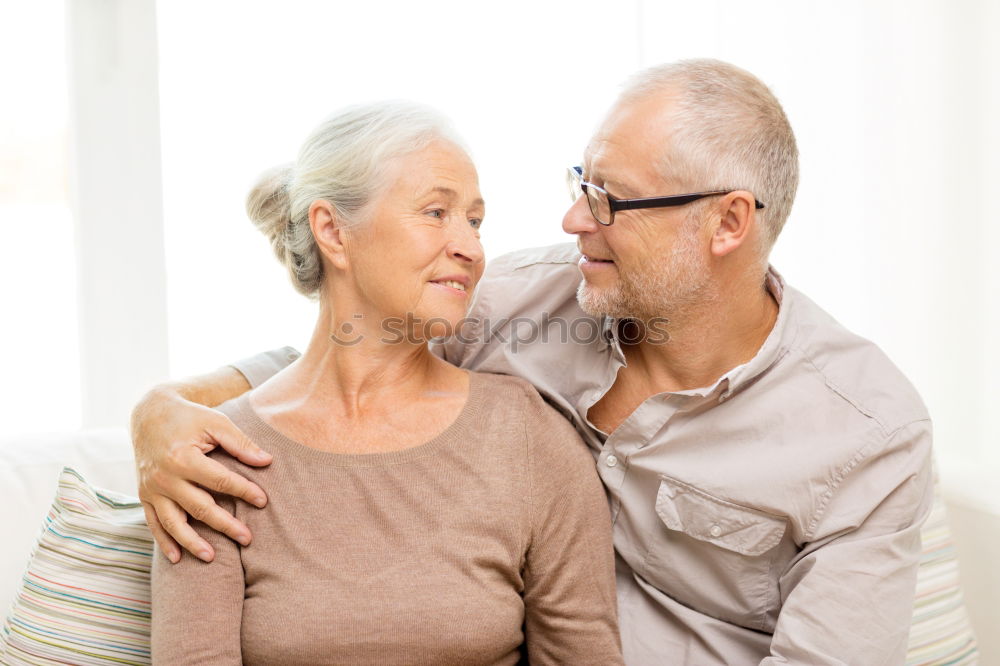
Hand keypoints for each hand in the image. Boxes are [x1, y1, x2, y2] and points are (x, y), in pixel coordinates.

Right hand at [131, 387, 271, 562]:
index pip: (220, 480)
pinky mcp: (144, 495)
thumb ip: (240, 443)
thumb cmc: (189, 418)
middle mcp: (164, 477)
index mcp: (183, 457)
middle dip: (225, 525)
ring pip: (173, 522)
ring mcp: (151, 489)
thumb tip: (267, 461)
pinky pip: (153, 523)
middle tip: (247, 538)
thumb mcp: (216, 422)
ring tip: (212, 558)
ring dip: (192, 542)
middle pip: (199, 507)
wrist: (150, 414)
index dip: (244, 491)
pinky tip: (177, 559)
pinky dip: (164, 542)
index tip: (263, 501)